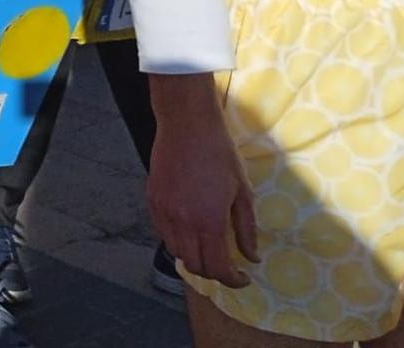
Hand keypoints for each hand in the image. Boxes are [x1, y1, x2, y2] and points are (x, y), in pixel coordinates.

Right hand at [148, 74, 258, 287]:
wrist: (186, 124)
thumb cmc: (220, 154)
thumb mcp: (242, 192)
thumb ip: (246, 229)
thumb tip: (251, 258)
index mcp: (208, 222)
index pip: (217, 268)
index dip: (232, 280)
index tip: (243, 276)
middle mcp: (182, 222)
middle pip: (193, 265)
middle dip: (213, 272)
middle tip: (227, 265)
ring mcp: (163, 211)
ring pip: (175, 250)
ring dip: (193, 256)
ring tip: (208, 248)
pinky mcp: (152, 199)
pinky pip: (162, 231)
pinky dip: (177, 239)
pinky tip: (190, 229)